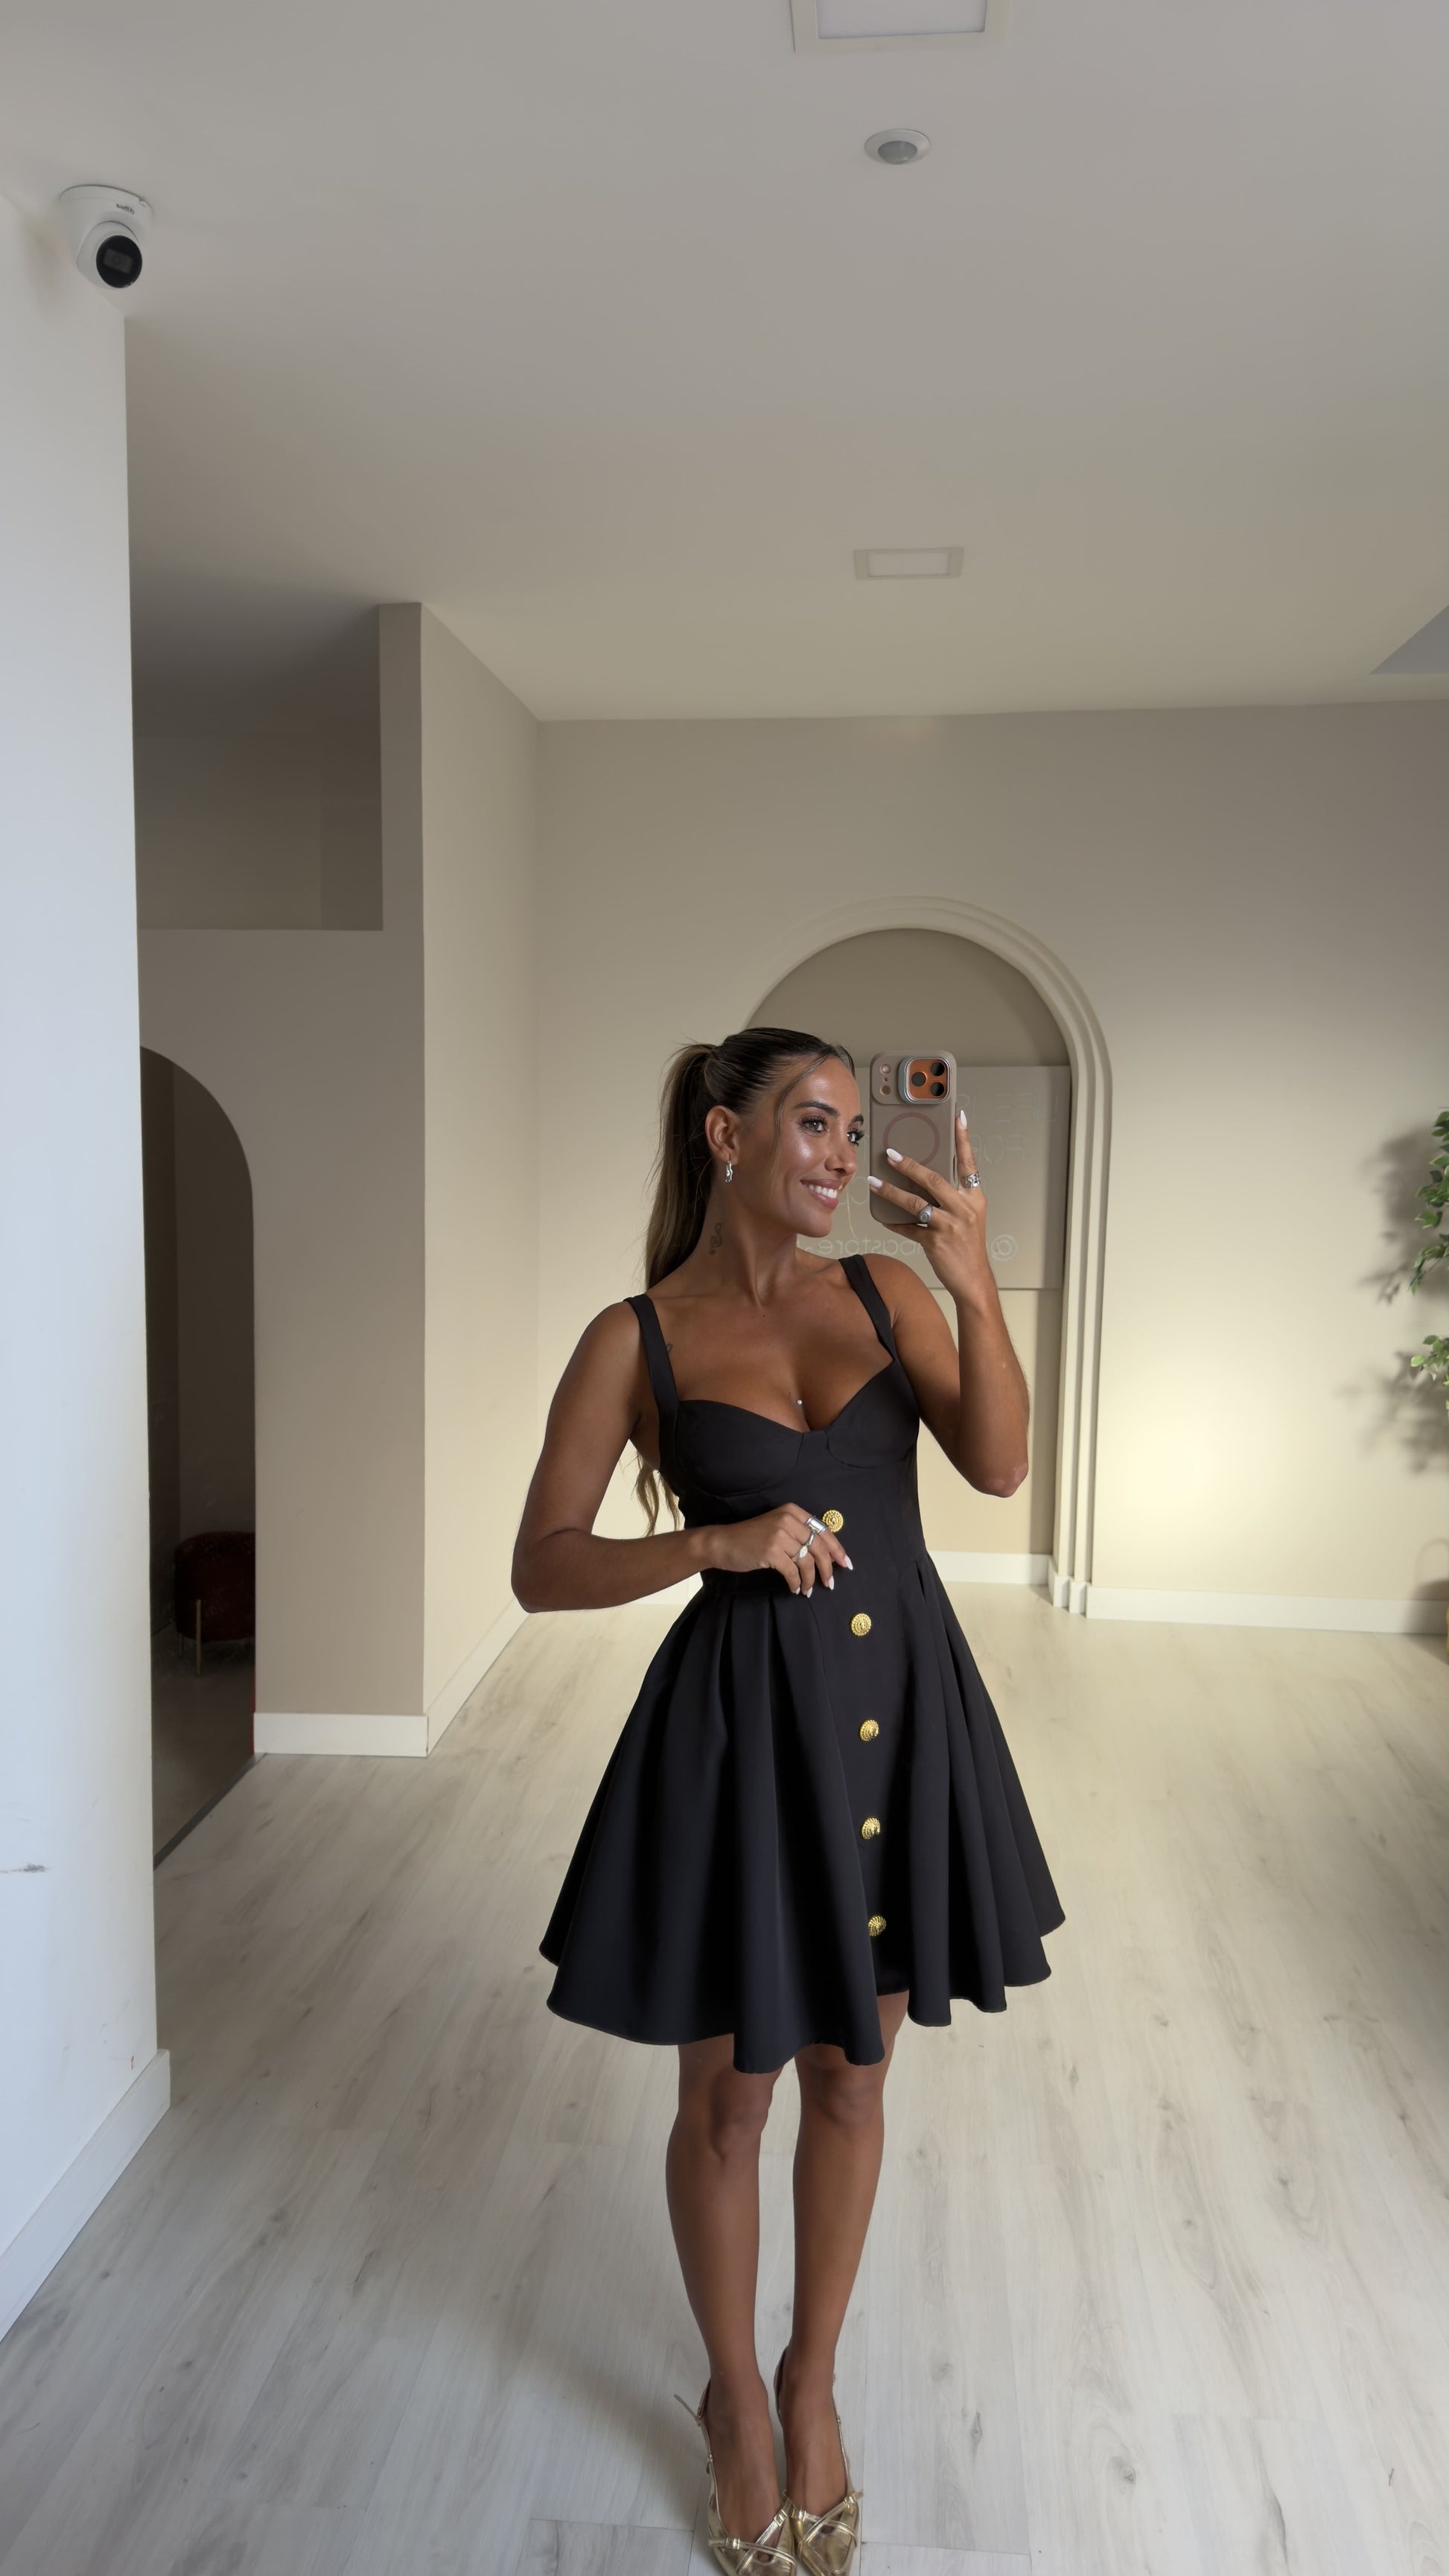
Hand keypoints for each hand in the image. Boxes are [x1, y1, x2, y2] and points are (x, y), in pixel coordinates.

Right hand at [706, 1503, 851, 1595]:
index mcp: (793, 1511)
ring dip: (810, 1580)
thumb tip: (826, 1556)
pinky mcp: (771, 1551)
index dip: (837, 1549)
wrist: (723, 1542)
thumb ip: (799, 1535)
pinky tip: (794, 1589)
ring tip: (808, 1590)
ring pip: (806, 1561)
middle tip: (830, 1583)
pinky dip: (796, 1583)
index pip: (823, 1531)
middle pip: (819, 1547)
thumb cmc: (751, 1538)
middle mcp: (788, 1520)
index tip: (845, 1564)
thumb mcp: (778, 1527)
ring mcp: (779, 1535)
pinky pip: (792, 1571)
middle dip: (827, 1568)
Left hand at [868, 1110, 992, 1301]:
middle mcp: (964, 1208)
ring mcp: (950, 1226)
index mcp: (974, 1197)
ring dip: (891, 1191)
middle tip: (890, 1153)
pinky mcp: (935, 1243)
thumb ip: (953, 1196)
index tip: (958, 1117)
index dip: (964, 1140)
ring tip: (873, 1182)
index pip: (969, 1163)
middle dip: (909, 1166)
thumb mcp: (969, 1216)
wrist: (974, 1279)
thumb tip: (925, 1178)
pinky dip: (893, 1222)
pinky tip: (881, 1216)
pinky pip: (908, 1229)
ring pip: (916, 1203)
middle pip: (933, 1180)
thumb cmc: (969, 1246)